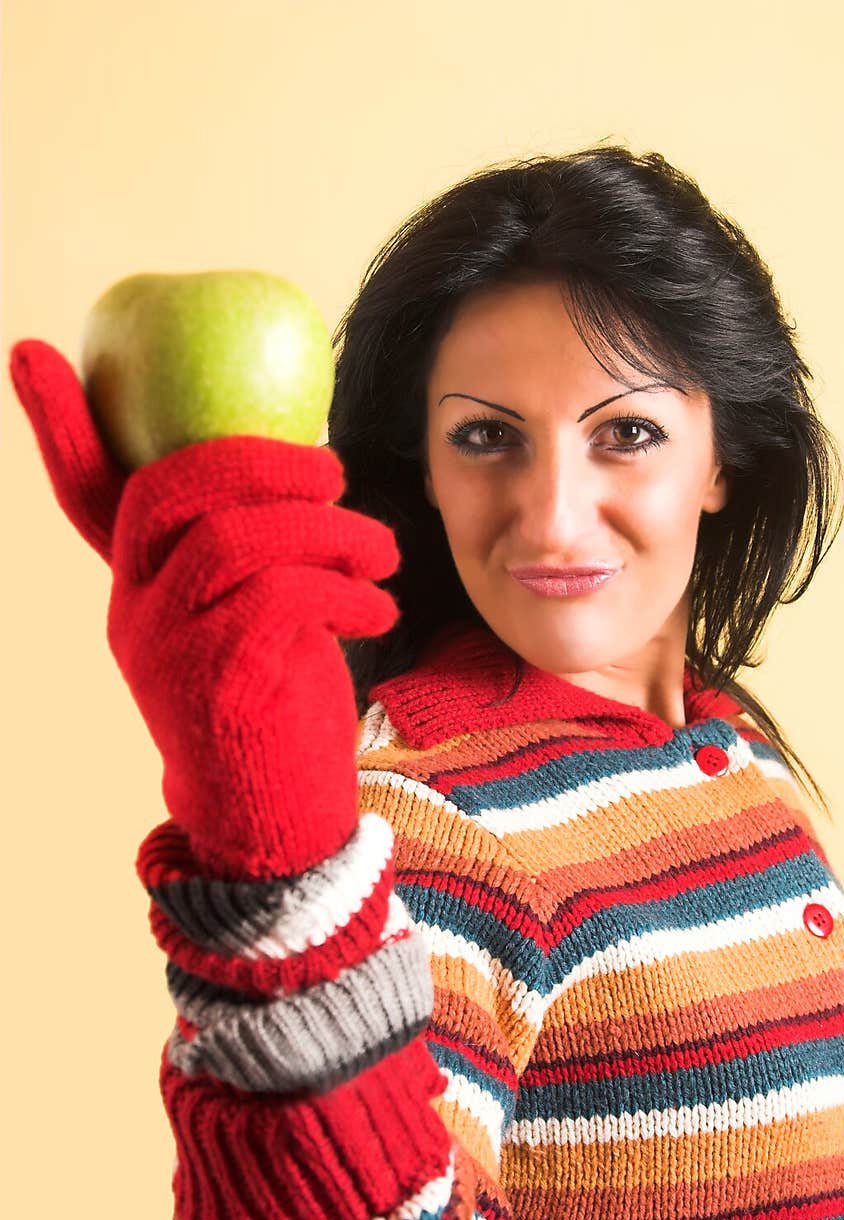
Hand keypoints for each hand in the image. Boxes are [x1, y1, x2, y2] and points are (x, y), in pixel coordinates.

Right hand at [10, 340, 399, 879]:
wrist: (275, 820)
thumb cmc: (275, 707)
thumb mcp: (254, 620)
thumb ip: (250, 557)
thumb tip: (304, 470)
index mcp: (138, 586)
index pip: (85, 493)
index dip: (58, 422)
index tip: (33, 349)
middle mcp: (134, 611)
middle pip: (172, 489)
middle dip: (263, 461)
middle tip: (334, 472)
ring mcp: (166, 647)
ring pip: (236, 537)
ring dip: (329, 531)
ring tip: (383, 554)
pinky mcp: (215, 682)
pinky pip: (282, 598)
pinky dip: (346, 591)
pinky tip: (379, 608)